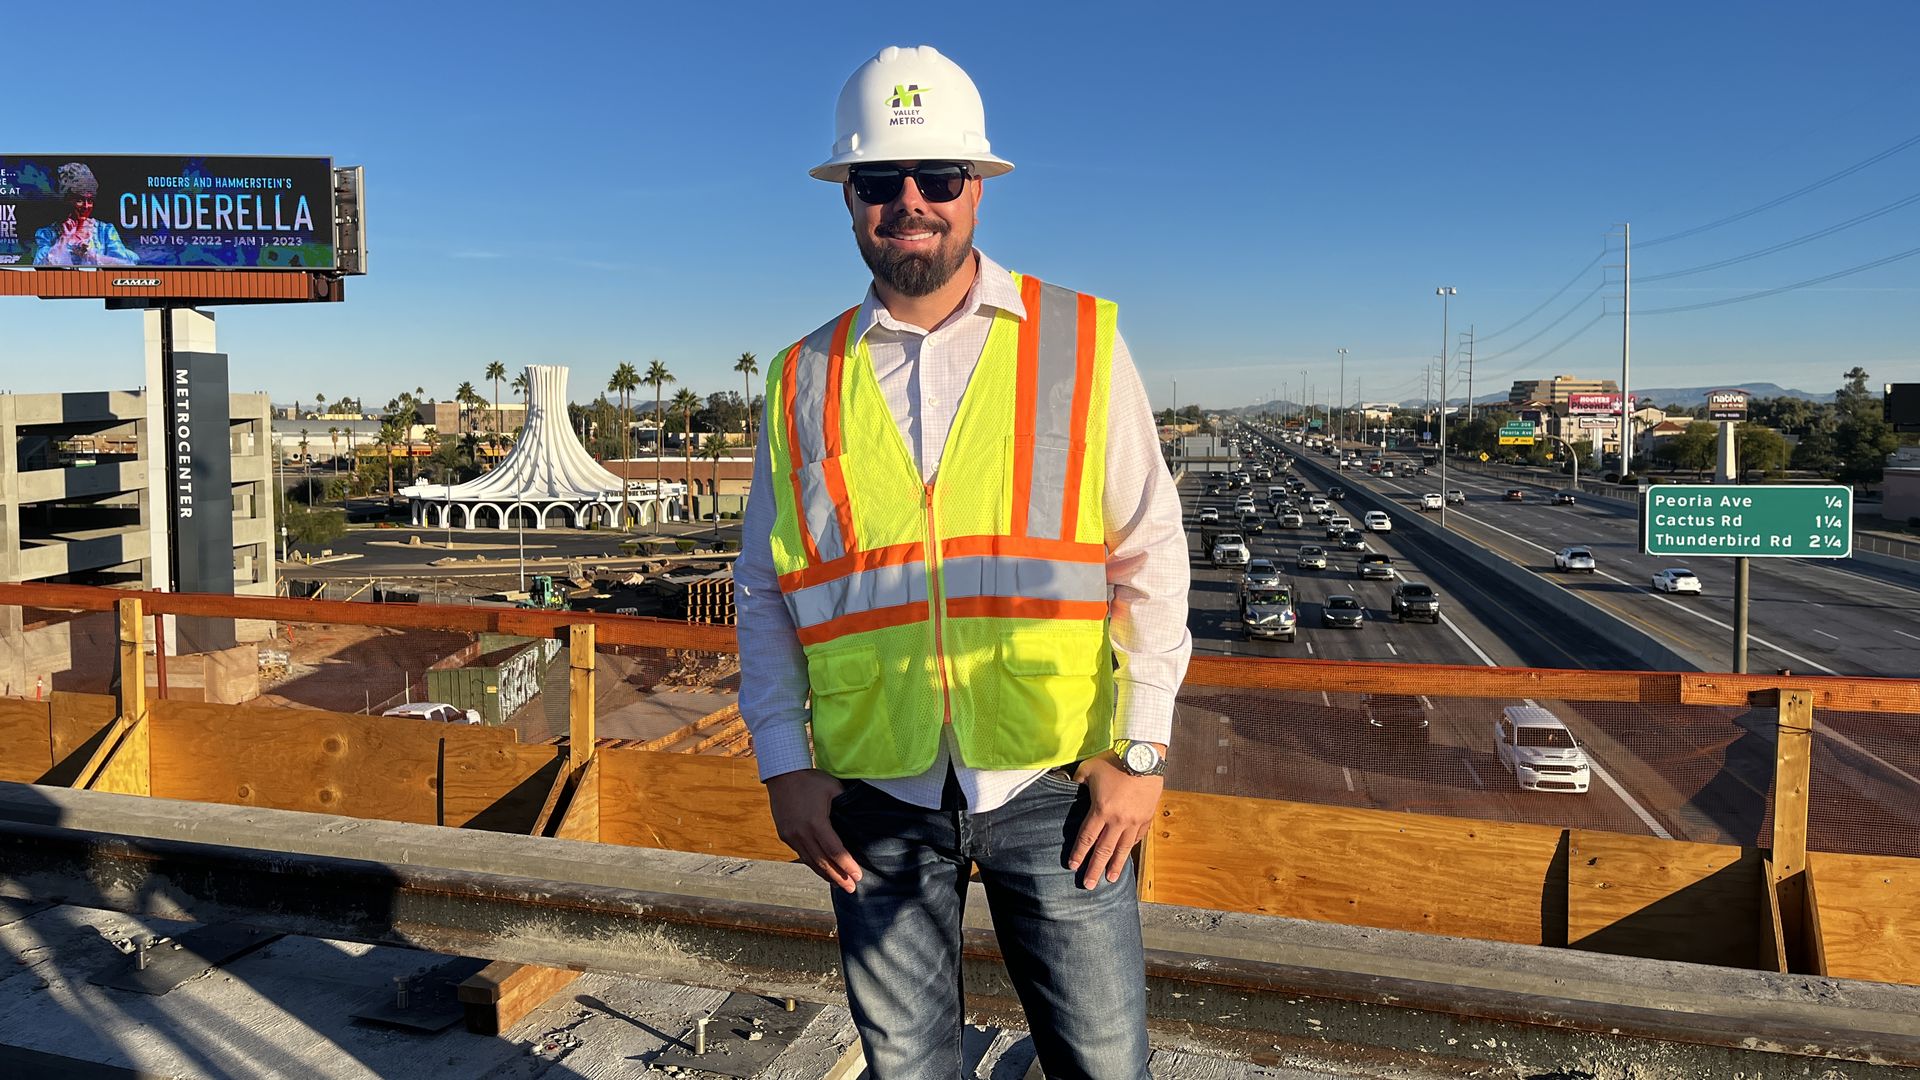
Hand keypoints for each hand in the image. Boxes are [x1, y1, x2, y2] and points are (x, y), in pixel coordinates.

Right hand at [765, 769, 861, 893]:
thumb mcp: (833, 788)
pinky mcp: (785, 835)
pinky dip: (813, 864)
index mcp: (816, 822)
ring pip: (810, 861)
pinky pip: (801, 854)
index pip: (835, 850)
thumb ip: (846, 806)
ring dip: (825, 874)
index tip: (858, 876)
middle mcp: (802, 833)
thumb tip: (861, 820)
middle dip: (838, 877)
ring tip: (839, 884)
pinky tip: (822, 870)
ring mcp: (791, 836)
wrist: (782, 775)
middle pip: (822, 862)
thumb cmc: (811, 780)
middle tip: (851, 889)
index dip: (847, 865)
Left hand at [1066, 751, 1163, 889]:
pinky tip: (1125, 855)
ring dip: (1115, 865)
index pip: (1087, 838)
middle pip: (1103, 850)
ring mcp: (1134, 820)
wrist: (1144, 756)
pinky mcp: (1147, 817)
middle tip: (1088, 885)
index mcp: (1101, 810)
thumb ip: (1077, 781)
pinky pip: (1137, 837)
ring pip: (1122, 848)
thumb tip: (1068, 785)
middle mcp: (1118, 820)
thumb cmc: (1114, 760)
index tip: (1072, 866)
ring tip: (1110, 879)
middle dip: (1095, 869)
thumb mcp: (1088, 768)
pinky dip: (1129, 847)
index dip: (1079, 853)